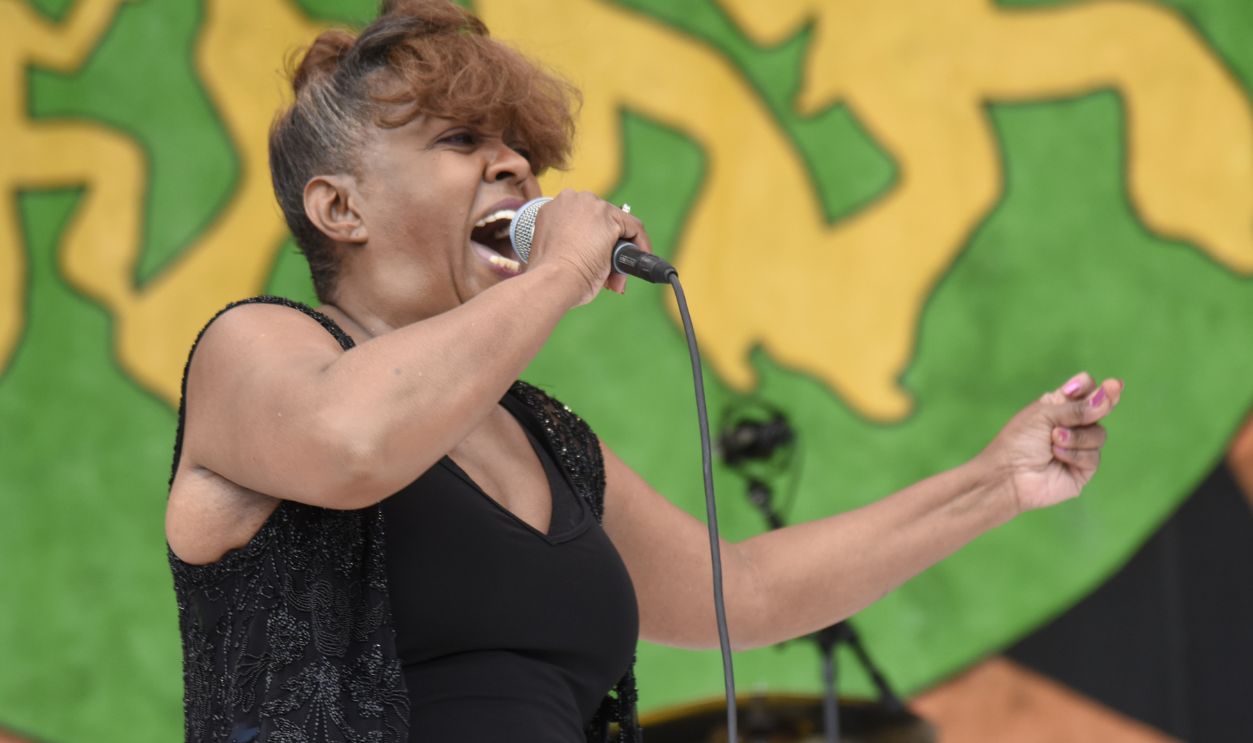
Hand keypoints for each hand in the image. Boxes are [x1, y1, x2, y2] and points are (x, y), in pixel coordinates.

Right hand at [525, 190, 652, 304]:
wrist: (553, 279)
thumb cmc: (548, 276)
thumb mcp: (555, 253)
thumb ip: (569, 247)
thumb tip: (592, 258)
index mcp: (553, 210)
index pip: (582, 220)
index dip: (591, 241)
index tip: (594, 258)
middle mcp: (571, 200)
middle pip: (601, 219)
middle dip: (607, 245)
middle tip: (607, 272)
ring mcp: (591, 206)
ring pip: (618, 223)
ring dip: (621, 249)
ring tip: (616, 276)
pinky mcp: (610, 217)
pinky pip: (634, 228)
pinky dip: (640, 245)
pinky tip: (635, 266)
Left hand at [978, 372, 1123, 514]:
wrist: (1008, 474)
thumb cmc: (1018, 441)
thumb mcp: (1045, 415)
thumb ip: (1078, 406)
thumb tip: (1114, 388)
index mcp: (1060, 406)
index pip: (1085, 388)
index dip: (1088, 386)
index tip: (1085, 386)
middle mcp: (1073, 425)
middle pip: (1101, 409)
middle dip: (1096, 408)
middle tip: (1094, 407)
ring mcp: (1080, 447)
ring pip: (1099, 434)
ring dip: (1076, 437)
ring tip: (1054, 440)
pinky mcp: (1083, 469)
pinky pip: (1093, 456)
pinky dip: (1074, 455)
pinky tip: (1056, 456)